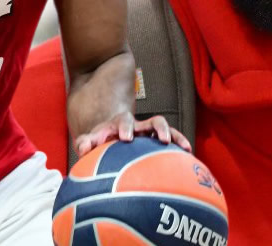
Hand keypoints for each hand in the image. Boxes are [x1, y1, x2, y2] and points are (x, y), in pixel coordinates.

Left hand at [74, 113, 192, 155]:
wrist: (113, 136)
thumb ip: (85, 143)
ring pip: (160, 124)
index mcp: (118, 124)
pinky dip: (180, 140)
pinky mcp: (158, 137)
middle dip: (147, 128)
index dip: (122, 128)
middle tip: (149, 138)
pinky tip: (188, 150)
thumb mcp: (90, 141)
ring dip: (166, 132)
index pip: (121, 122)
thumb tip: (83, 148)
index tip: (123, 138)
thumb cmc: (102, 142)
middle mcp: (135, 125)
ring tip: (173, 143)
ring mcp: (148, 130)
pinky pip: (172, 136)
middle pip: (144, 121)